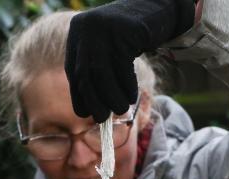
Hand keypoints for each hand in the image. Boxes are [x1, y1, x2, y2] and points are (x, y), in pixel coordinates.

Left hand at [65, 0, 194, 121]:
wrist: (155, 9)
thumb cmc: (129, 38)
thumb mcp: (107, 51)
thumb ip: (95, 72)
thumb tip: (88, 108)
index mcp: (77, 32)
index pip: (73, 71)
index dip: (78, 94)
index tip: (86, 113)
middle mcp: (86, 27)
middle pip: (85, 73)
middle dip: (94, 99)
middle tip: (103, 118)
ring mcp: (103, 26)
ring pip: (102, 73)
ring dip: (111, 96)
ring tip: (121, 109)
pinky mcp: (123, 29)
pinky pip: (121, 66)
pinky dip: (126, 86)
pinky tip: (132, 96)